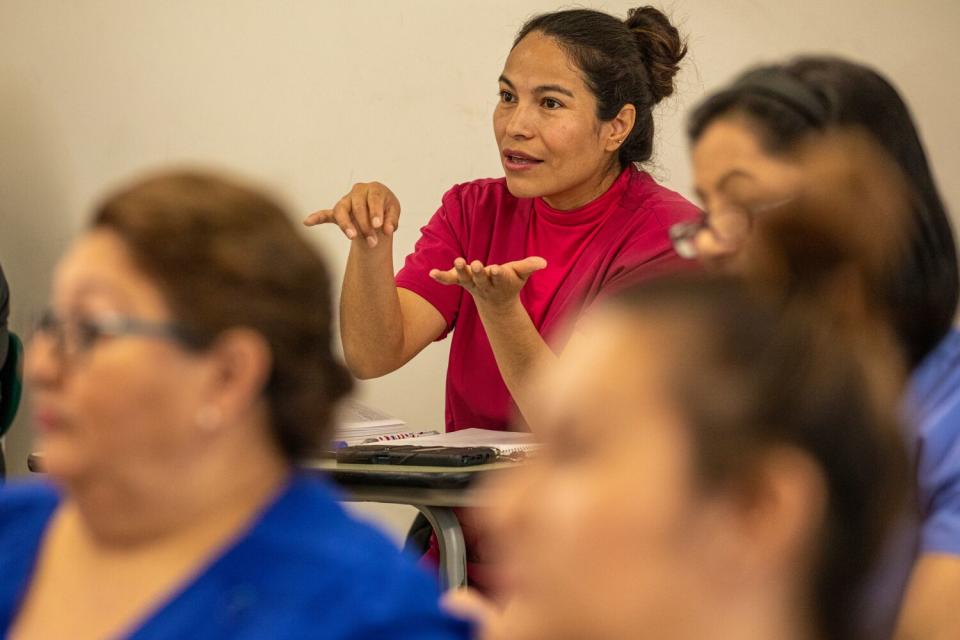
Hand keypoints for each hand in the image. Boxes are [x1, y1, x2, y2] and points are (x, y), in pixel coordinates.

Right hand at [303, 182, 400, 247]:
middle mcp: (358, 191)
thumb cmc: (386, 209)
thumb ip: (392, 221)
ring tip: (352, 237)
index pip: (374, 198)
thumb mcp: (393, 213)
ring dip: (346, 225)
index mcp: (374, 189)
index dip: (375, 212)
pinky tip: (308, 222)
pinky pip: (326, 214)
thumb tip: (387, 230)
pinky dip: (317, 217)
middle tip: (373, 243)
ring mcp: (346, 201)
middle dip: (365, 226)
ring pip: (341, 210)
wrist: (378, 211)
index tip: (378, 226)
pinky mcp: (338, 211)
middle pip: (358, 207)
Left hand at [429, 256, 546, 308]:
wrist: (496, 303)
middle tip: (476, 265)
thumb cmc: (509, 283)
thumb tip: (544, 263)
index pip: (499, 277)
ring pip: (465, 278)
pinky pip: (449, 280)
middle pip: (480, 278)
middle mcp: (484, 284)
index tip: (495, 269)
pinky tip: (431, 273)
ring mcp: (471, 283)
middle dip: (478, 272)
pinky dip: (441, 277)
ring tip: (457, 261)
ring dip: (460, 271)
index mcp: (500, 281)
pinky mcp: (461, 280)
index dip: (497, 274)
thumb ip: (530, 267)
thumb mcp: (521, 275)